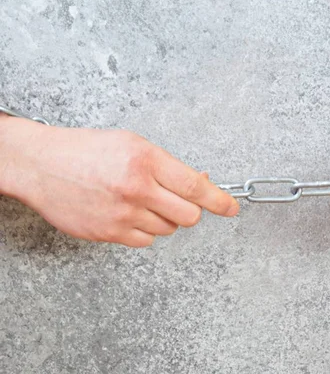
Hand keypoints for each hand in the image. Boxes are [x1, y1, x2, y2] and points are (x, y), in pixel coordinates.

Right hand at [0, 115, 238, 246]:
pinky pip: (145, 241)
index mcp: (145, 160)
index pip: (195, 186)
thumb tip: (202, 181)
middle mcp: (136, 188)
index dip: (219, 200)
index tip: (232, 208)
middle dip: (189, 210)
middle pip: (188, 216)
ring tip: (140, 200)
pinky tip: (128, 213)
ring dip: (163, 218)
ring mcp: (121, 214)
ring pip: (168, 229)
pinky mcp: (108, 233)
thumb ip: (168, 166)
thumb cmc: (87, 150)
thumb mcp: (133, 144)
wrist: (42, 165)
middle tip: (177, 201)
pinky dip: (144, 230)